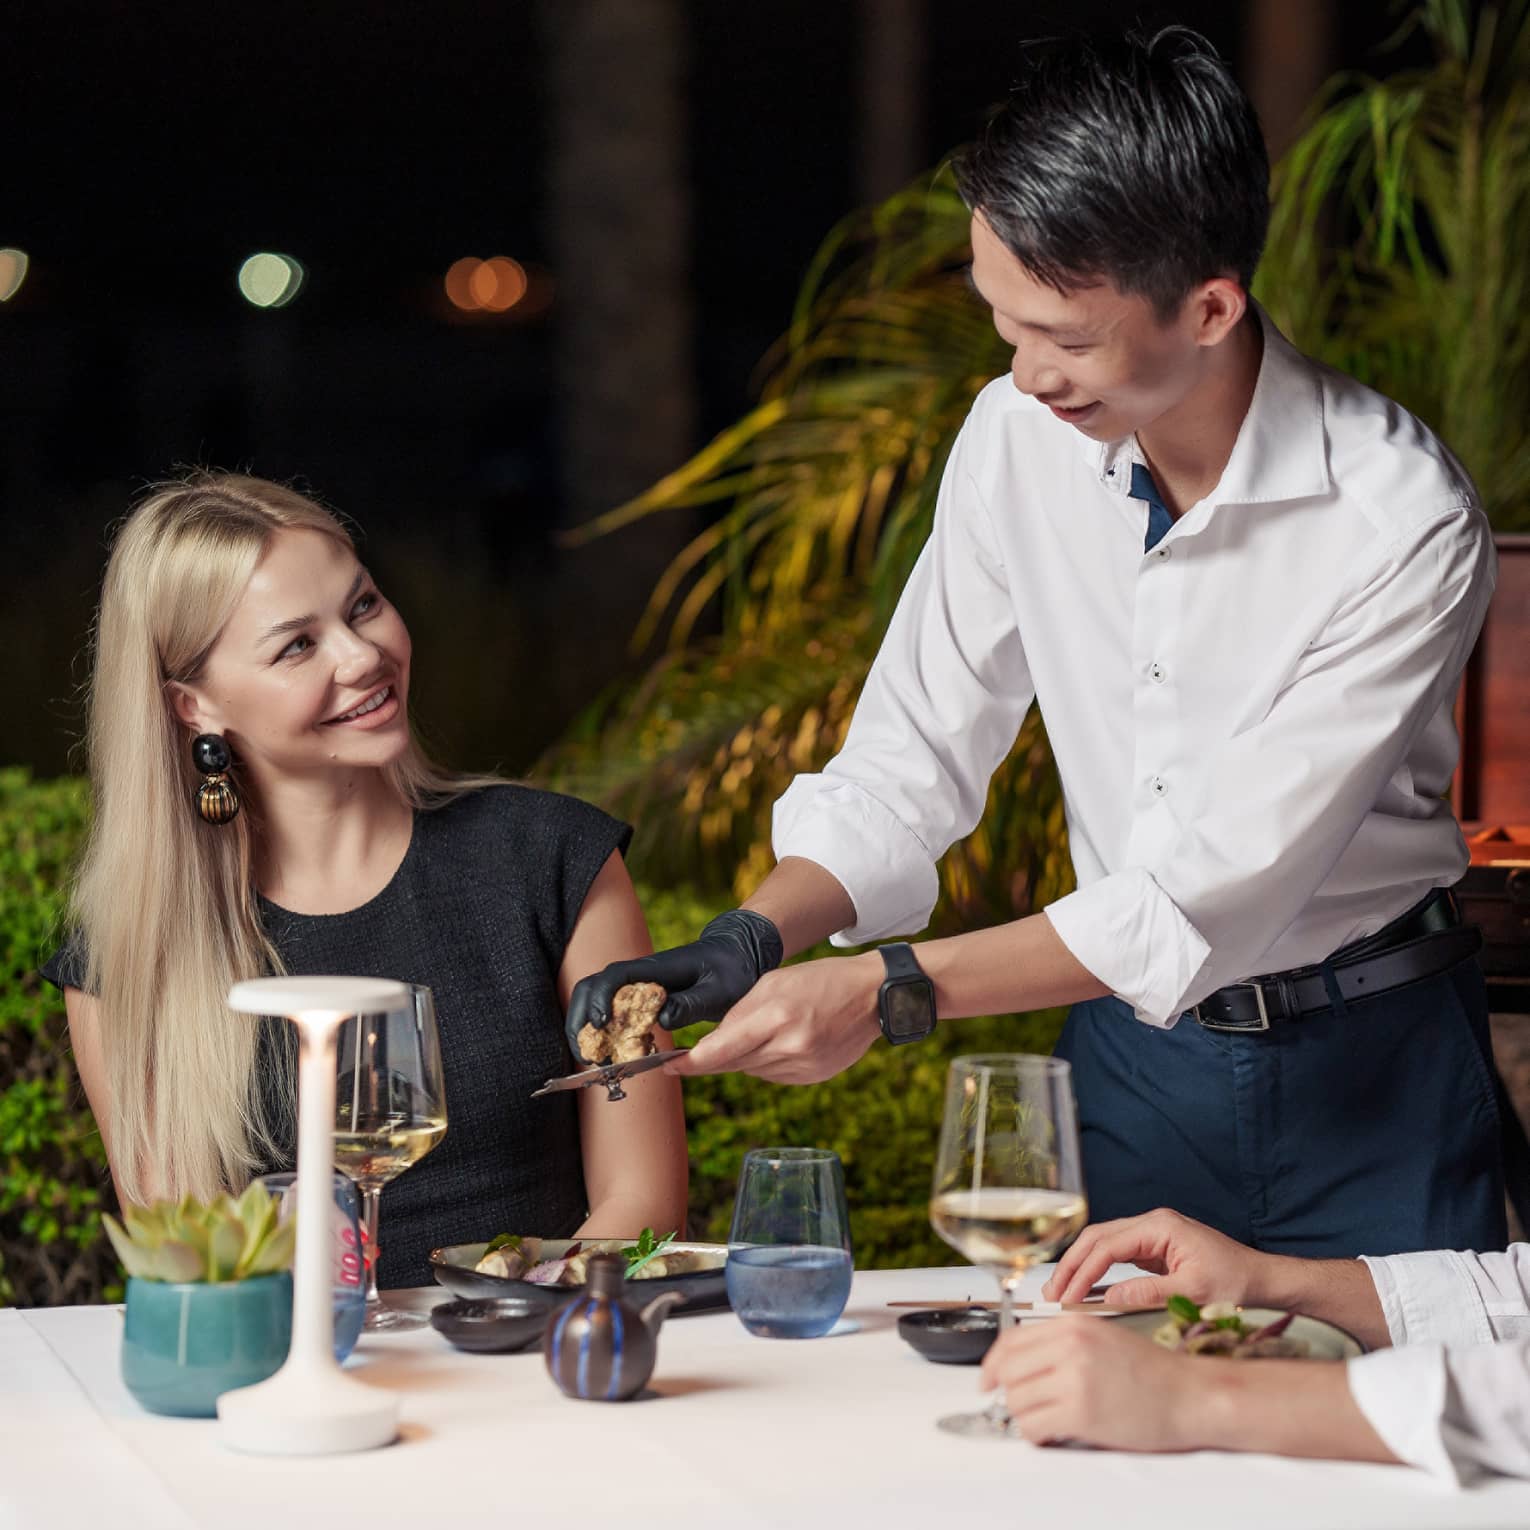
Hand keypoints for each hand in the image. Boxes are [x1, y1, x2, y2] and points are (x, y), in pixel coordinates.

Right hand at [563, 909, 782, 1061]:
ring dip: (587, 1028)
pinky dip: (603, 1032)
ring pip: (596, 999)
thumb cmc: (730, 972)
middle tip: (589, 1054)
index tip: (600, 1024)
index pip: (614, 976)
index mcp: (657, 968)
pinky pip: (611, 1011)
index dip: (599, 998)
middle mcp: (639, 974)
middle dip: (580, 1019)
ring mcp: (637, 985)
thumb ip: (692, 1004)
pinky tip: (614, 1052)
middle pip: (591, 987)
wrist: (736, 957)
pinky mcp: (640, 999)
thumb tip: (661, 1019)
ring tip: (595, 1058)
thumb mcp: (719, 991)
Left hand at [668, 953, 883, 1082]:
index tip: (669, 1066)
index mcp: (776, 1016)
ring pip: (752, 1070)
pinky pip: (774, 1076)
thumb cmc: (821, 980)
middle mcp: (789, 1046)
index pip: (721, 1050)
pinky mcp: (814, 1077)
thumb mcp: (774, 982)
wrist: (872, 996)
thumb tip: (712, 1043)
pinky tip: (784, 1041)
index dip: (691, 1063)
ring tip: (765, 1029)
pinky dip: (768, 1061)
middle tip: (696, 1052)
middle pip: (733, 1063)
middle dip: (714, 1056)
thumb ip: (739, 1012)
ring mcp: (804, 1066)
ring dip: (745, 1056)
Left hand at [979, 1318, 1206, 1451]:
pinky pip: (1033, 1426)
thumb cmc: (1152, 1372)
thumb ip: (1061, 1343)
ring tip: (1041, 1420)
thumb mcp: (1102, 1337)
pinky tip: (1048, 1434)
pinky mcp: (1081, 1412)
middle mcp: (1069, 1346)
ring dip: (1022, 1415)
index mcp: (1071, 1325)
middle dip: (1006, 1392)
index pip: (1010, 1340)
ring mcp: (1074, 1378)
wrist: (1190, 1395)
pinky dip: (1033, 1434)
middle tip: (1016, 1407)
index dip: (993, 1364)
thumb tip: (1022, 1362)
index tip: (988, 1379)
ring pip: (1016, 1399)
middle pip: (1007, 1370)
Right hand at [1042, 1207, 1273, 1307]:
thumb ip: (1148, 1293)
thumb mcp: (1192, 1292)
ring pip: (1103, 1244)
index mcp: (1159, 1226)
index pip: (1107, 1246)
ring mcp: (1152, 1234)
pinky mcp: (1154, 1248)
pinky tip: (1087, 1287)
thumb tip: (1108, 1299)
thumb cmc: (1235, 1282)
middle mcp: (1151, 1224)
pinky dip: (1098, 1270)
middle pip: (1097, 1238)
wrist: (1262, 1279)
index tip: (1068, 1296)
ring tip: (1062, 1291)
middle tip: (1053, 1293)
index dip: (1084, 1272)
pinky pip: (1117, 1255)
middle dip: (1073, 1265)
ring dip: (1082, 1266)